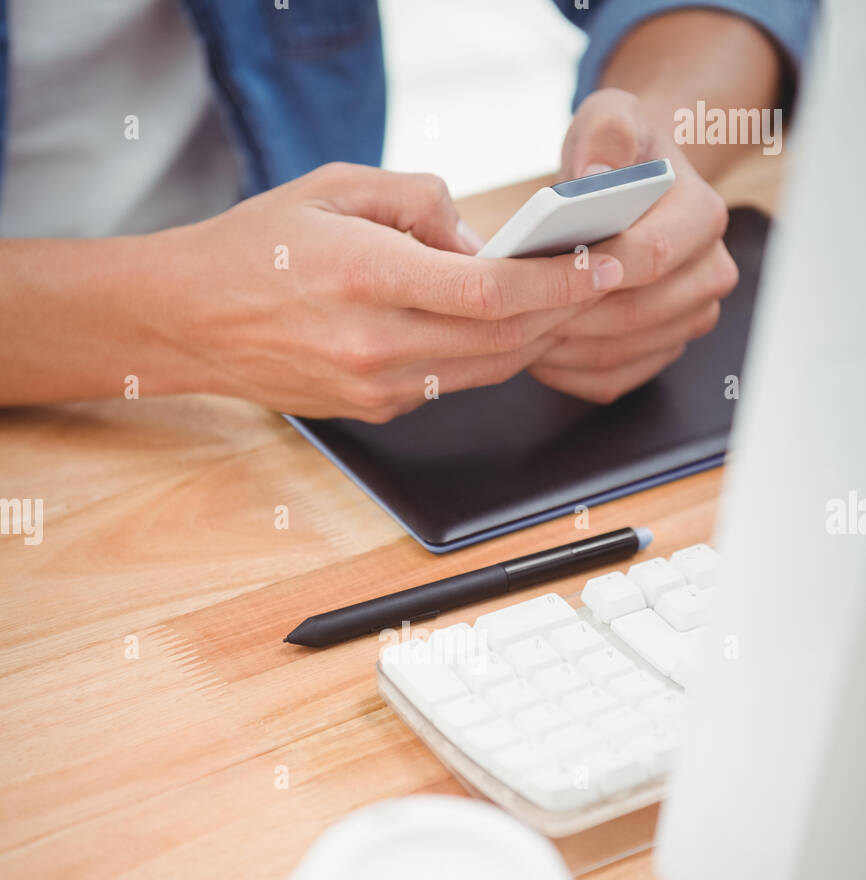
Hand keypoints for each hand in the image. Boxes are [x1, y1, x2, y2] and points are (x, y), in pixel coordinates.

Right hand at [152, 163, 624, 420]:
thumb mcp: (336, 187)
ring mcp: (377, 388)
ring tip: (571, 301)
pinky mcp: (377, 410)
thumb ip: (420, 203)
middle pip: (505, 339)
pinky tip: (509, 326)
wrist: (192, 319)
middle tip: (606, 279)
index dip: (562, 281)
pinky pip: (454, 384)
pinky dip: (492, 355)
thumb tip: (482, 240)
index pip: (493, 291)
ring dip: (538, 338)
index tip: (604, 262)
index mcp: (368, 277)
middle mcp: (376, 345)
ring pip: (488, 370)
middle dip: (567, 310)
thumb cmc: (257, 246)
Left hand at [529, 89, 738, 403]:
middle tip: (513, 313)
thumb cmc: (615, 156)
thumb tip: (595, 175)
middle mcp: (708, 274)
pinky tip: (530, 354)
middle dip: (571, 315)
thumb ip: (607, 132)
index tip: (549, 270)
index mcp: (704, 217)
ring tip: (512, 333)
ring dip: (562, 348)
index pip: (654, 256)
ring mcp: (687, 320)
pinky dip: (567, 374)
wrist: (629, 190)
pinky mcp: (659, 352)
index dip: (599, 269)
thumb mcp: (610, 119)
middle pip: (635, 314)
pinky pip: (611, 379)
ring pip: (619, 352)